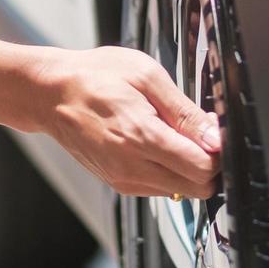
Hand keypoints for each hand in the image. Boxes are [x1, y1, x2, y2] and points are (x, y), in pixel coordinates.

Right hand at [32, 46, 221, 199]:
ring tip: (171, 133)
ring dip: (188, 168)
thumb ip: (185, 112)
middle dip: (207, 162)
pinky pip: (160, 188)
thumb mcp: (146, 76)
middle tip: (197, 131)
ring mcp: (124, 180)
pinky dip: (168, 171)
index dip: (217, 150)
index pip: (203, 168)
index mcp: (141, 137)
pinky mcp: (119, 184)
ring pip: (181, 192)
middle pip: (197, 188)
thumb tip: (215, 137)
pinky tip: (156, 143)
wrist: (51, 94)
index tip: (212, 129)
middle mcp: (131, 167)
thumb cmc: (94, 77)